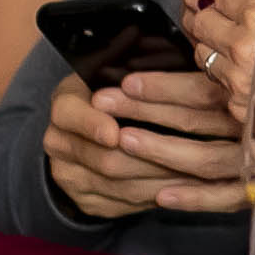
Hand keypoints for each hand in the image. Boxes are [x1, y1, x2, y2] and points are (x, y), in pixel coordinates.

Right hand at [42, 70, 248, 217]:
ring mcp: (68, 176)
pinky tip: (182, 189)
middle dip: (148, 159)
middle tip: (188, 157)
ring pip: (117, 185)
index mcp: (65, 104)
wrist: (86, 133)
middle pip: (103, 158)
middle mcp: (58, 142)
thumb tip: (160, 49)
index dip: (93, 126)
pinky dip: (153, 197)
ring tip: (195, 173)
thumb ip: (131, 72)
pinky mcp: (85, 201)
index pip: (71, 114)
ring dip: (158, 181)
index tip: (116, 133)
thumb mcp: (114, 74)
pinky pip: (121, 205)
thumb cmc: (113, 93)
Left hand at [169, 0, 254, 129]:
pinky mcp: (234, 103)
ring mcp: (236, 78)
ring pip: (202, 47)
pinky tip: (245, 65)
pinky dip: (224, 69)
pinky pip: (212, 76)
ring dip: (216, 43)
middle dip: (217, 15)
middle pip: (203, 17)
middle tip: (237, 17)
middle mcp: (242, 46)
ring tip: (241, 41)